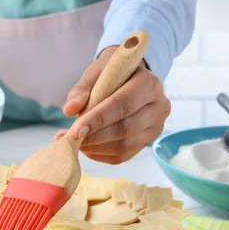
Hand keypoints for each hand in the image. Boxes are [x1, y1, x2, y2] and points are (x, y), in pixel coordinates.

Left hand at [54, 45, 170, 163]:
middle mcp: (159, 106)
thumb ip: (82, 90)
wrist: (129, 79)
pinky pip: (124, 155)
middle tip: (70, 138)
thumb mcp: (96, 74)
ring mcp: (156, 127)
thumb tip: (69, 110)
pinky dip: (101, 155)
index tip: (76, 129)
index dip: (98, 119)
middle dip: (94, 137)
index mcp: (149, 83)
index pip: (123, 104)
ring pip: (125, 146)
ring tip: (75, 143)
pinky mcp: (148, 142)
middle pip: (125, 128)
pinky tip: (86, 148)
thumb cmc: (111, 75)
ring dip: (96, 148)